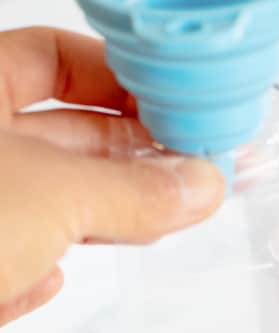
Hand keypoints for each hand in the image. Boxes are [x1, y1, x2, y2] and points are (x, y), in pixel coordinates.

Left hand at [0, 27, 223, 325]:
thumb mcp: (55, 197)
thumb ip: (138, 190)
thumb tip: (205, 184)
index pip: (52, 56)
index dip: (117, 74)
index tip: (177, 102)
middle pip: (58, 133)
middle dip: (129, 154)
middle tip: (197, 168)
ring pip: (41, 200)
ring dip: (101, 215)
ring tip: (162, 221)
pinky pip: (8, 257)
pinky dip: (39, 266)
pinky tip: (55, 275)